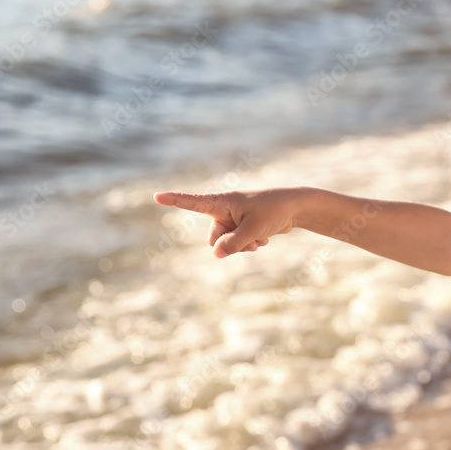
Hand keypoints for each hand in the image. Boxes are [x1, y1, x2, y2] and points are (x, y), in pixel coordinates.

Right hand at [153, 188, 298, 258]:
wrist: (294, 208)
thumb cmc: (273, 211)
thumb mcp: (253, 230)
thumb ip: (233, 243)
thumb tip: (215, 253)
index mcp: (222, 202)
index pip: (193, 202)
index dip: (174, 200)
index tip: (156, 196)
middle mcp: (224, 210)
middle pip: (214, 238)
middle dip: (229, 244)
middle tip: (250, 239)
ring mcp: (233, 219)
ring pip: (226, 244)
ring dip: (242, 246)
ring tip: (259, 238)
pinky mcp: (242, 227)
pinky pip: (237, 244)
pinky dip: (249, 244)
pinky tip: (263, 238)